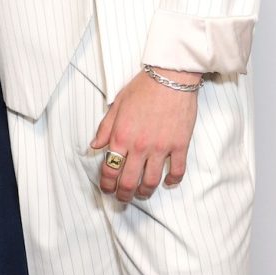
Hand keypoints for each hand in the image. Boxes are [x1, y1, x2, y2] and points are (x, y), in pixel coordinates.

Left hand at [89, 67, 200, 201]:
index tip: (107, 189)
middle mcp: (139, 146)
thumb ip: (105, 128)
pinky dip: (172, 180)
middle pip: (129, 181)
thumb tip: (95, 146)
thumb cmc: (143, 87)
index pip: (109, 169)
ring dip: (145, 192)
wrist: (171, 76)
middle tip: (122, 198)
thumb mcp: (117, 104)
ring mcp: (161, 147)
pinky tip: (167, 181)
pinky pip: (176, 171)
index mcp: (121, 136)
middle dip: (123, 195)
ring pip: (151, 181)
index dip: (106, 184)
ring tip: (142, 193)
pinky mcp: (180, 145)